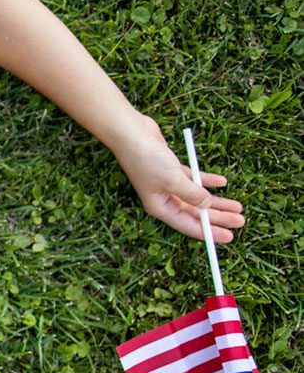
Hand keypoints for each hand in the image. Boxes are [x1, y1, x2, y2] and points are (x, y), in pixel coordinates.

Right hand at [112, 115, 244, 242]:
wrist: (132, 135)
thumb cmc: (147, 160)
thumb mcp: (174, 180)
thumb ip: (193, 194)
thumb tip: (208, 205)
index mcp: (160, 207)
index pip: (188, 225)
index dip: (209, 232)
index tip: (229, 237)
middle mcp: (164, 199)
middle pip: (196, 213)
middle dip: (219, 217)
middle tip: (240, 221)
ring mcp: (169, 184)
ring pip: (198, 197)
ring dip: (218, 201)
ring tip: (237, 206)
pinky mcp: (173, 170)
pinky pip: (195, 180)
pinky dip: (209, 181)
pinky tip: (223, 182)